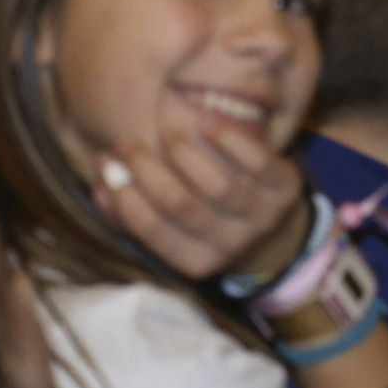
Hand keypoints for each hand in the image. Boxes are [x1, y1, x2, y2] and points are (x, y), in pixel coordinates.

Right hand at [90, 121, 307, 278]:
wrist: (276, 231)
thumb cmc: (208, 224)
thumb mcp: (174, 230)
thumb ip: (132, 216)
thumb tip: (100, 190)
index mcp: (196, 262)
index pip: (153, 231)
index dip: (125, 197)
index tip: (107, 163)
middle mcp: (230, 245)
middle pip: (182, 205)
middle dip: (148, 170)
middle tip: (127, 144)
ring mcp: (263, 218)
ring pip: (218, 186)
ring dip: (186, 155)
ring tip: (167, 134)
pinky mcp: (287, 190)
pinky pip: (258, 163)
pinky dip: (230, 142)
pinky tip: (207, 126)